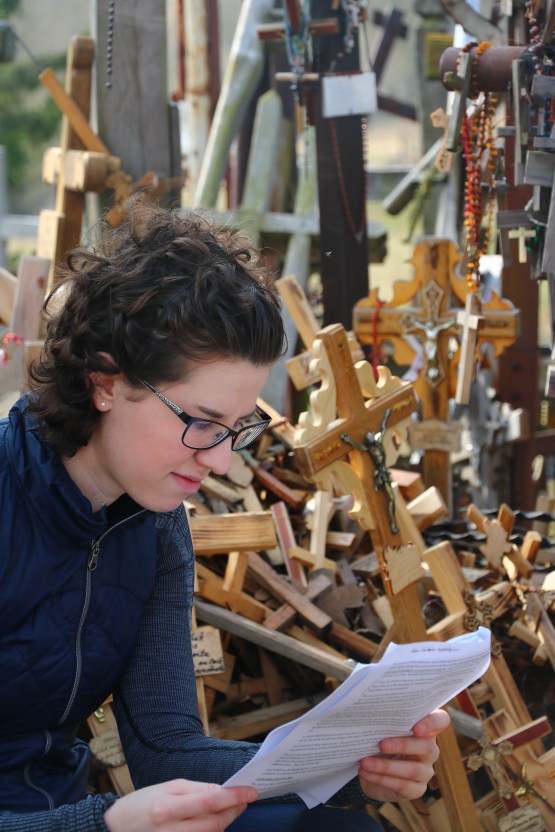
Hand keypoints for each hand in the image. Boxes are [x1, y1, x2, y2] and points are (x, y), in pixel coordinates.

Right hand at [104, 779, 257, 831]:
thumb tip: (222, 791)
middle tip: (244, 799)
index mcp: (168, 807)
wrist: (117, 829)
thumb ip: (197, 790)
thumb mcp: (168, 788)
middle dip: (235, 810)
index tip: (251, 791)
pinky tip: (213, 822)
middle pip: (215, 823)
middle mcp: (172, 829)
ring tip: (229, 808)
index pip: (210, 801)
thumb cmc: (143, 803)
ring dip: (225, 822)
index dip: (234, 797)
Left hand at [358, 709, 450, 803]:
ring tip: (365, 762)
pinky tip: (366, 772)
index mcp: (425, 729)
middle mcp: (430, 750)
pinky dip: (381, 779)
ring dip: (386, 766)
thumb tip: (372, 715)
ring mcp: (425, 771)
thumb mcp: (384, 730)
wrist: (370, 767)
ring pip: (413, 770)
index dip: (433, 723)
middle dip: (403, 745)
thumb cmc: (380, 741)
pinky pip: (402, 785)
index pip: (441, 721)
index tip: (416, 727)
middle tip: (381, 744)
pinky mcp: (416, 789)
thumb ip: (387, 722)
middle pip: (427, 747)